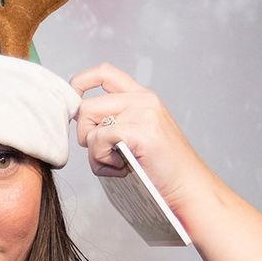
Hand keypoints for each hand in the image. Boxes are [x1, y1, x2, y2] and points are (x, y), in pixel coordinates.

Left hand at [70, 63, 218, 214]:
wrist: (188, 188)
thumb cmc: (161, 169)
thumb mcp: (137, 135)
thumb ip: (115, 121)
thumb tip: (78, 118)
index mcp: (142, 97)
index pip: (104, 72)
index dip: (81, 82)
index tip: (73, 102)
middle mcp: (143, 99)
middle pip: (86, 106)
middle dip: (84, 134)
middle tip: (104, 154)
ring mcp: (143, 113)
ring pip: (89, 123)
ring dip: (94, 152)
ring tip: (116, 163)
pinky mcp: (141, 131)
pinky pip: (99, 140)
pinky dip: (102, 161)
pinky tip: (121, 168)